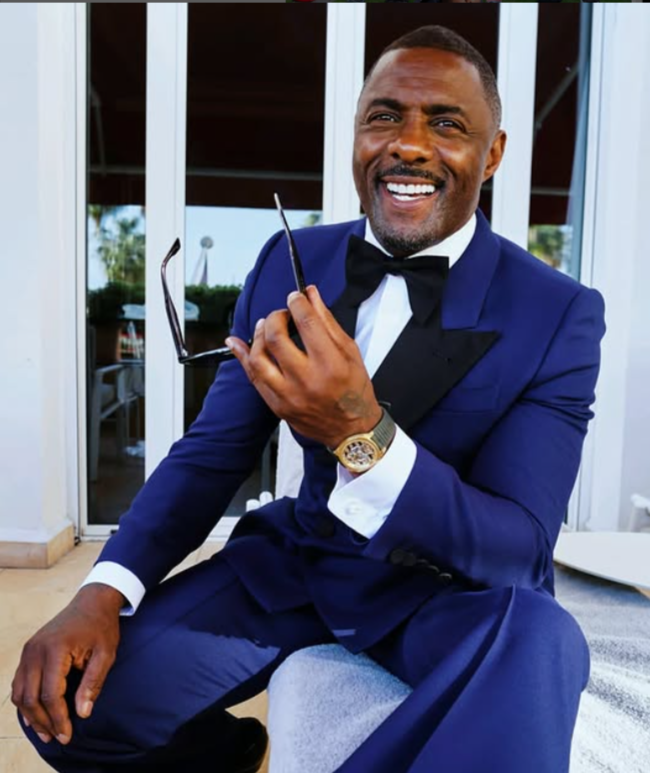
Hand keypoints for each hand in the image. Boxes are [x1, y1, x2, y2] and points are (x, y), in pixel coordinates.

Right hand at [11, 584, 122, 744]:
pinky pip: (19, 682)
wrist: (92, 601)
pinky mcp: (28, 651)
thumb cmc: (101, 626)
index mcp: (55, 649)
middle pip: (30, 697)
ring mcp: (29, 650)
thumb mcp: (106, 654)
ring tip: (46, 732)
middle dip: (43, 721)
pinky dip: (25, 701)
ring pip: (19, 692)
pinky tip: (35, 715)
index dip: (57, 718)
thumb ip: (93, 683)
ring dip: (31, 715)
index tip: (67, 735)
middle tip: (58, 738)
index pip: (49, 694)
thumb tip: (82, 713)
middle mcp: (35, 650)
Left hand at [227, 285, 381, 447]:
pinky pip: (252, 378)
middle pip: (276, 338)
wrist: (351, 429)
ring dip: (258, 335)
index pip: (306, 323)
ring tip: (265, 327)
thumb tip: (311, 295)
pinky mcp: (277, 405)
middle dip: (276, 317)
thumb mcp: (350, 352)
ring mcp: (288, 395)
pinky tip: (236, 343)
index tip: (295, 297)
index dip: (297, 303)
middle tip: (282, 314)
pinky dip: (242, 357)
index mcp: (331, 364)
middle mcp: (307, 380)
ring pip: (259, 358)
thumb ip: (328, 322)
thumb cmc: (354, 390)